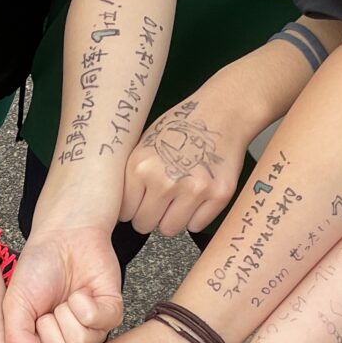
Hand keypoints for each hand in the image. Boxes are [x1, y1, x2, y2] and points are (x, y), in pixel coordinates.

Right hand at [3, 225, 123, 342]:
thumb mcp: (14, 305)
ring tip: (65, 298)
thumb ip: (17, 339)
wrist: (62, 237)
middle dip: (49, 328)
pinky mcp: (112, 314)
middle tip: (48, 309)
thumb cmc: (37, 269)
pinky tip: (81, 293)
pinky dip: (85, 304)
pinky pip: (100, 322)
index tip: (31, 327)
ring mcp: (93, 330)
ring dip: (67, 313)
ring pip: (80, 342)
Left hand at [121, 99, 245, 235]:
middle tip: (160, 197)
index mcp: (140, 166)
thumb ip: (131, 175)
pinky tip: (197, 194)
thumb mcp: (144, 144)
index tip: (139, 200)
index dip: (132, 207)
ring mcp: (194, 190)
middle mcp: (165, 180)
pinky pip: (196, 226)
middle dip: (150, 214)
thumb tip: (118, 207)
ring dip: (172, 218)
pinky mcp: (218, 196)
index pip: (124, 212)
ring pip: (169, 230)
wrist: (223, 112)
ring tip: (179, 195)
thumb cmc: (181, 127)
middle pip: (144, 225)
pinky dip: (195, 215)